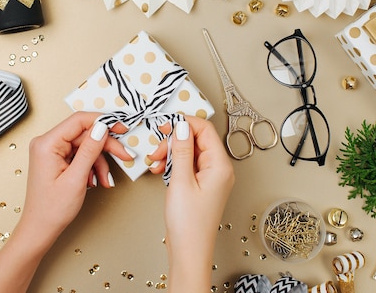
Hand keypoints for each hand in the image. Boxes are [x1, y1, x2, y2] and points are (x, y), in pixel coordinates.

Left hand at [0, 111, 131, 292]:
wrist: (40, 229)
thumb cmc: (52, 209)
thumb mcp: (76, 178)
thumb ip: (90, 150)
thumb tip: (102, 127)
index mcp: (47, 144)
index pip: (79, 120)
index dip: (103, 121)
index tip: (121, 127)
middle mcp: (47, 143)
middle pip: (85, 134)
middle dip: (106, 147)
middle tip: (124, 155)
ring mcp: (52, 151)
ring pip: (86, 146)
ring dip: (100, 162)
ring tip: (104, 180)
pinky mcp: (57, 159)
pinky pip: (81, 155)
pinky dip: (92, 167)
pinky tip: (95, 180)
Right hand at [148, 116, 234, 291]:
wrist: (189, 252)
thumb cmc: (189, 223)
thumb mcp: (180, 181)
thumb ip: (181, 150)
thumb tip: (182, 126)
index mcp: (220, 165)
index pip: (205, 130)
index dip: (184, 123)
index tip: (165, 125)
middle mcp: (219, 169)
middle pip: (197, 140)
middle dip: (174, 141)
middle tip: (157, 149)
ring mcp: (211, 178)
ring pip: (190, 152)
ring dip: (171, 153)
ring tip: (155, 162)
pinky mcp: (202, 186)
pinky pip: (188, 166)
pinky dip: (173, 164)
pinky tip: (159, 170)